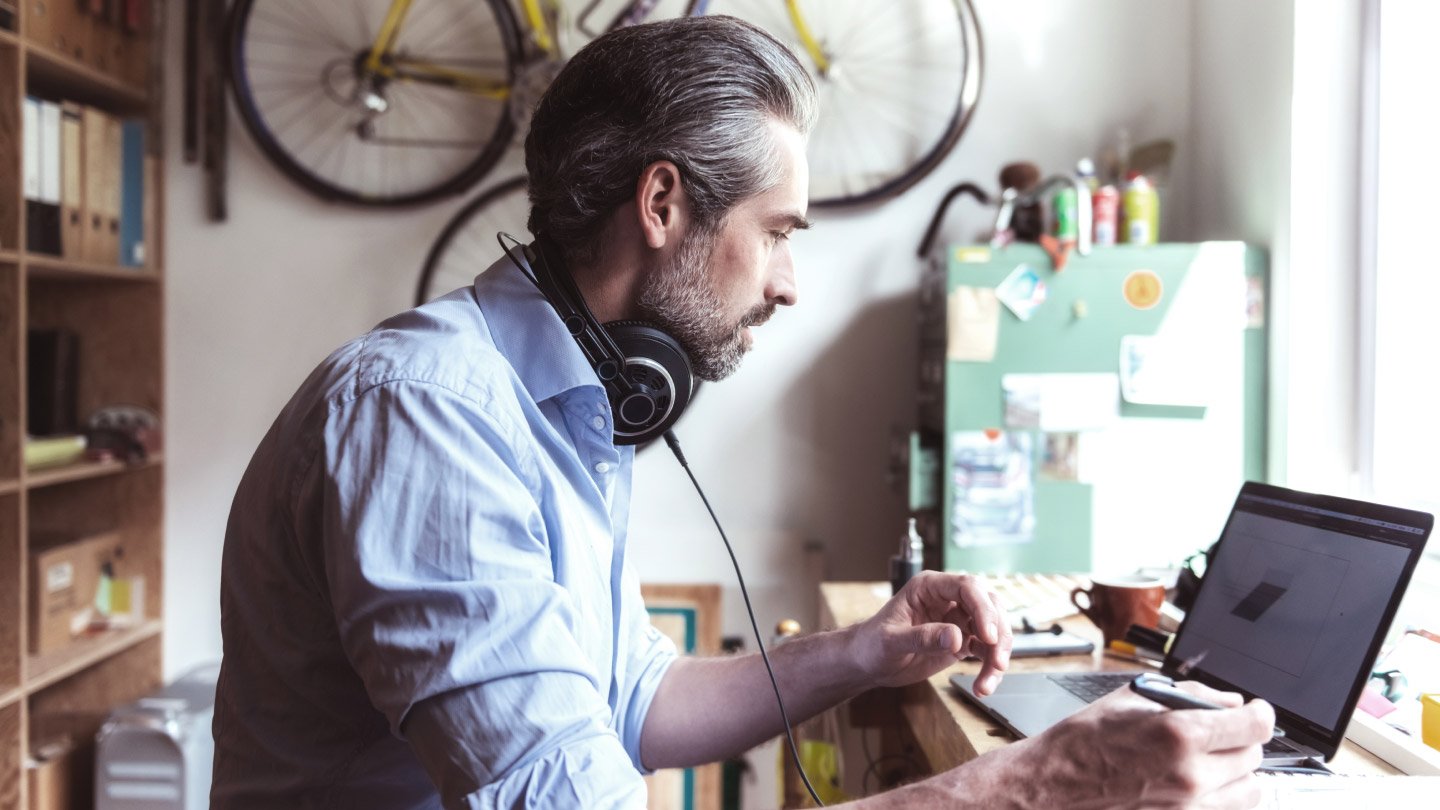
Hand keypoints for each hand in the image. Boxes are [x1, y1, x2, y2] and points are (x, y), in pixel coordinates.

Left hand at [849, 571, 1011, 692]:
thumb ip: (922, 637)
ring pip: (993, 629)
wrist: (868, 662)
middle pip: (988, 605)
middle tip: (997, 662)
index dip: (982, 609)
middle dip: (998, 633)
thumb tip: (956, 637)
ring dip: (998, 655)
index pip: (966, 587)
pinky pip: (986, 650)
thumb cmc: (872, 644)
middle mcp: (947, 599)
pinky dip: (990, 667)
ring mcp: (957, 619)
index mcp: (929, 587)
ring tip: (988, 682)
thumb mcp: (891, 641)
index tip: (988, 636)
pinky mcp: (961, 640)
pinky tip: (984, 685)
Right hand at [1009, 680, 1273, 808]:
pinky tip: (1203, 782)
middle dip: (1242, 739)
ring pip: (1251, 790)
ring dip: (1240, 772)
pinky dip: (1224, 795)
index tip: (1256, 711)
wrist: (1053, 786)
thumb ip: (1190, 696)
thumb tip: (1229, 702)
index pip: (1254, 726)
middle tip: (1221, 732)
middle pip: (1253, 757)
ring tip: (1216, 760)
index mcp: (1179, 734)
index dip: (1261, 713)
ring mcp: (1188, 807)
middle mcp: (1191, 775)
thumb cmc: (1083, 742)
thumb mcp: (1132, 699)